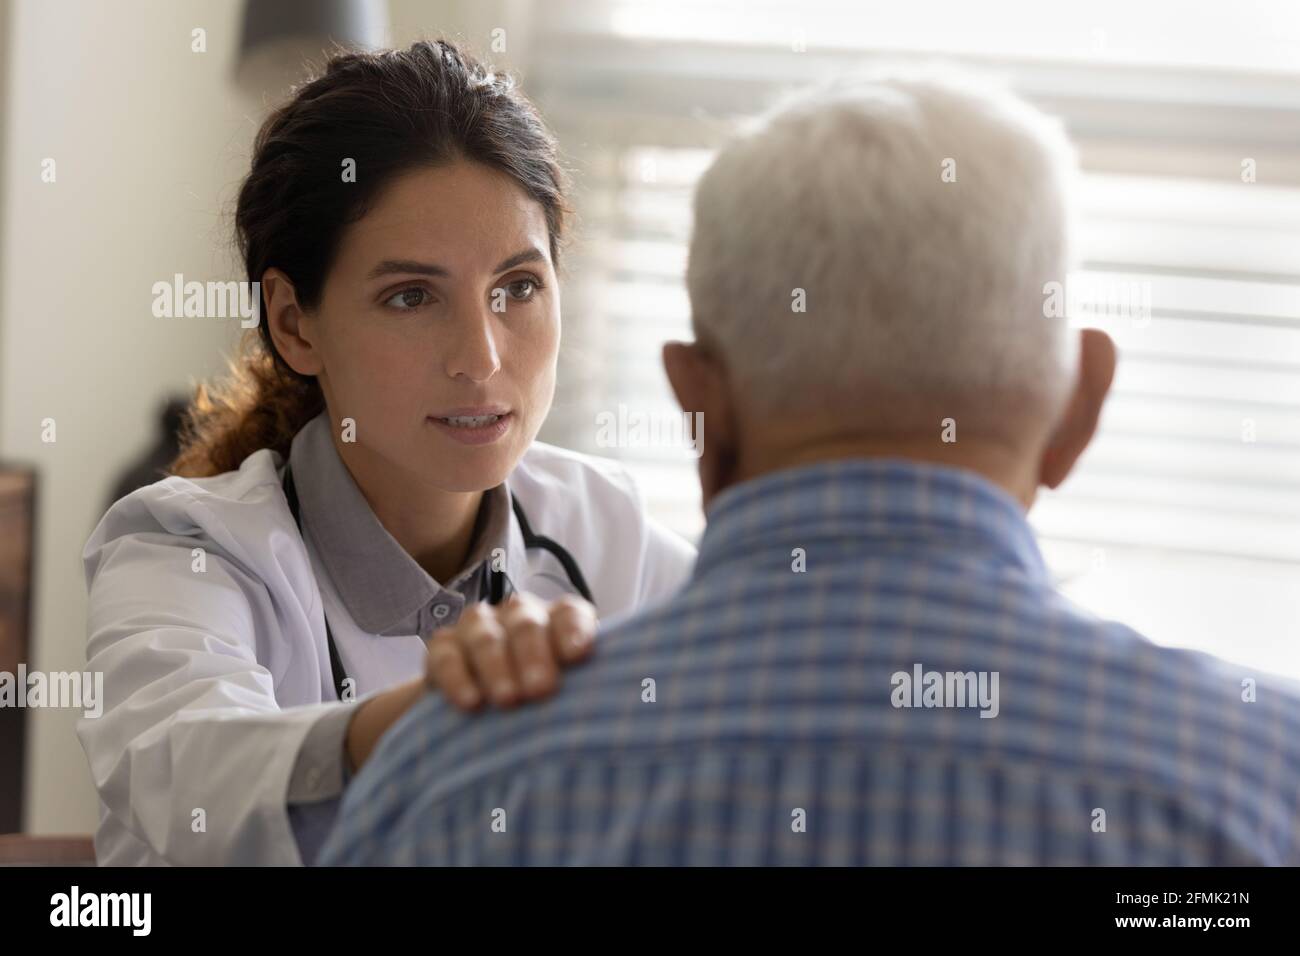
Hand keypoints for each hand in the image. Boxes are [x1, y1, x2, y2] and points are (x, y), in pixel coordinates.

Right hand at [424, 592, 596, 710]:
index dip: (573, 631)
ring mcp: (479, 628)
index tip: (578, 655)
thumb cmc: (546, 706)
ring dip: (496, 666)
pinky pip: (445, 656)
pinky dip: (457, 678)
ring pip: (485, 635)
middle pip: (526, 623)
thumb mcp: (572, 697)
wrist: (487, 717)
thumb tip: (616, 702)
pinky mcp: (444, 648)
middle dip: (533, 655)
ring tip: (508, 700)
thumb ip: (589, 692)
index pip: (570, 615)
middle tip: (541, 689)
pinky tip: (470, 702)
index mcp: (559, 622)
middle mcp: (520, 617)